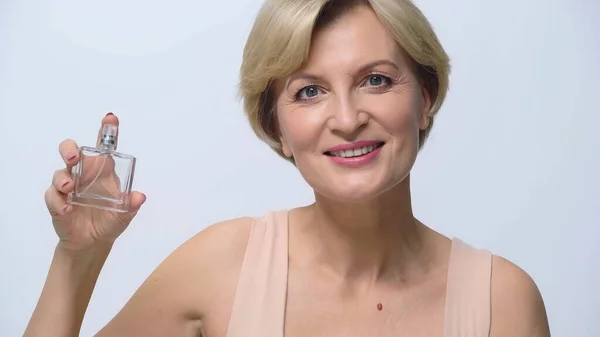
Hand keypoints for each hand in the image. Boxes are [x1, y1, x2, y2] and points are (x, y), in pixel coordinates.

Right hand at [44, 113, 145, 252]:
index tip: (110, 118)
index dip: (106, 131)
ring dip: (63, 178)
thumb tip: (139, 197)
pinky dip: (58, 201)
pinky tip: (68, 209)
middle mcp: (83, 175)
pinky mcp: (57, 202)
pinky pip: (52, 196)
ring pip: (59, 173)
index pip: (103, 148)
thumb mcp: (125, 214)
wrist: (93, 243)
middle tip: (74, 158)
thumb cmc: (109, 221)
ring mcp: (68, 188)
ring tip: (71, 188)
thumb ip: (131, 205)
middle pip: (71, 152)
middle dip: (69, 150)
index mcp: (102, 172)